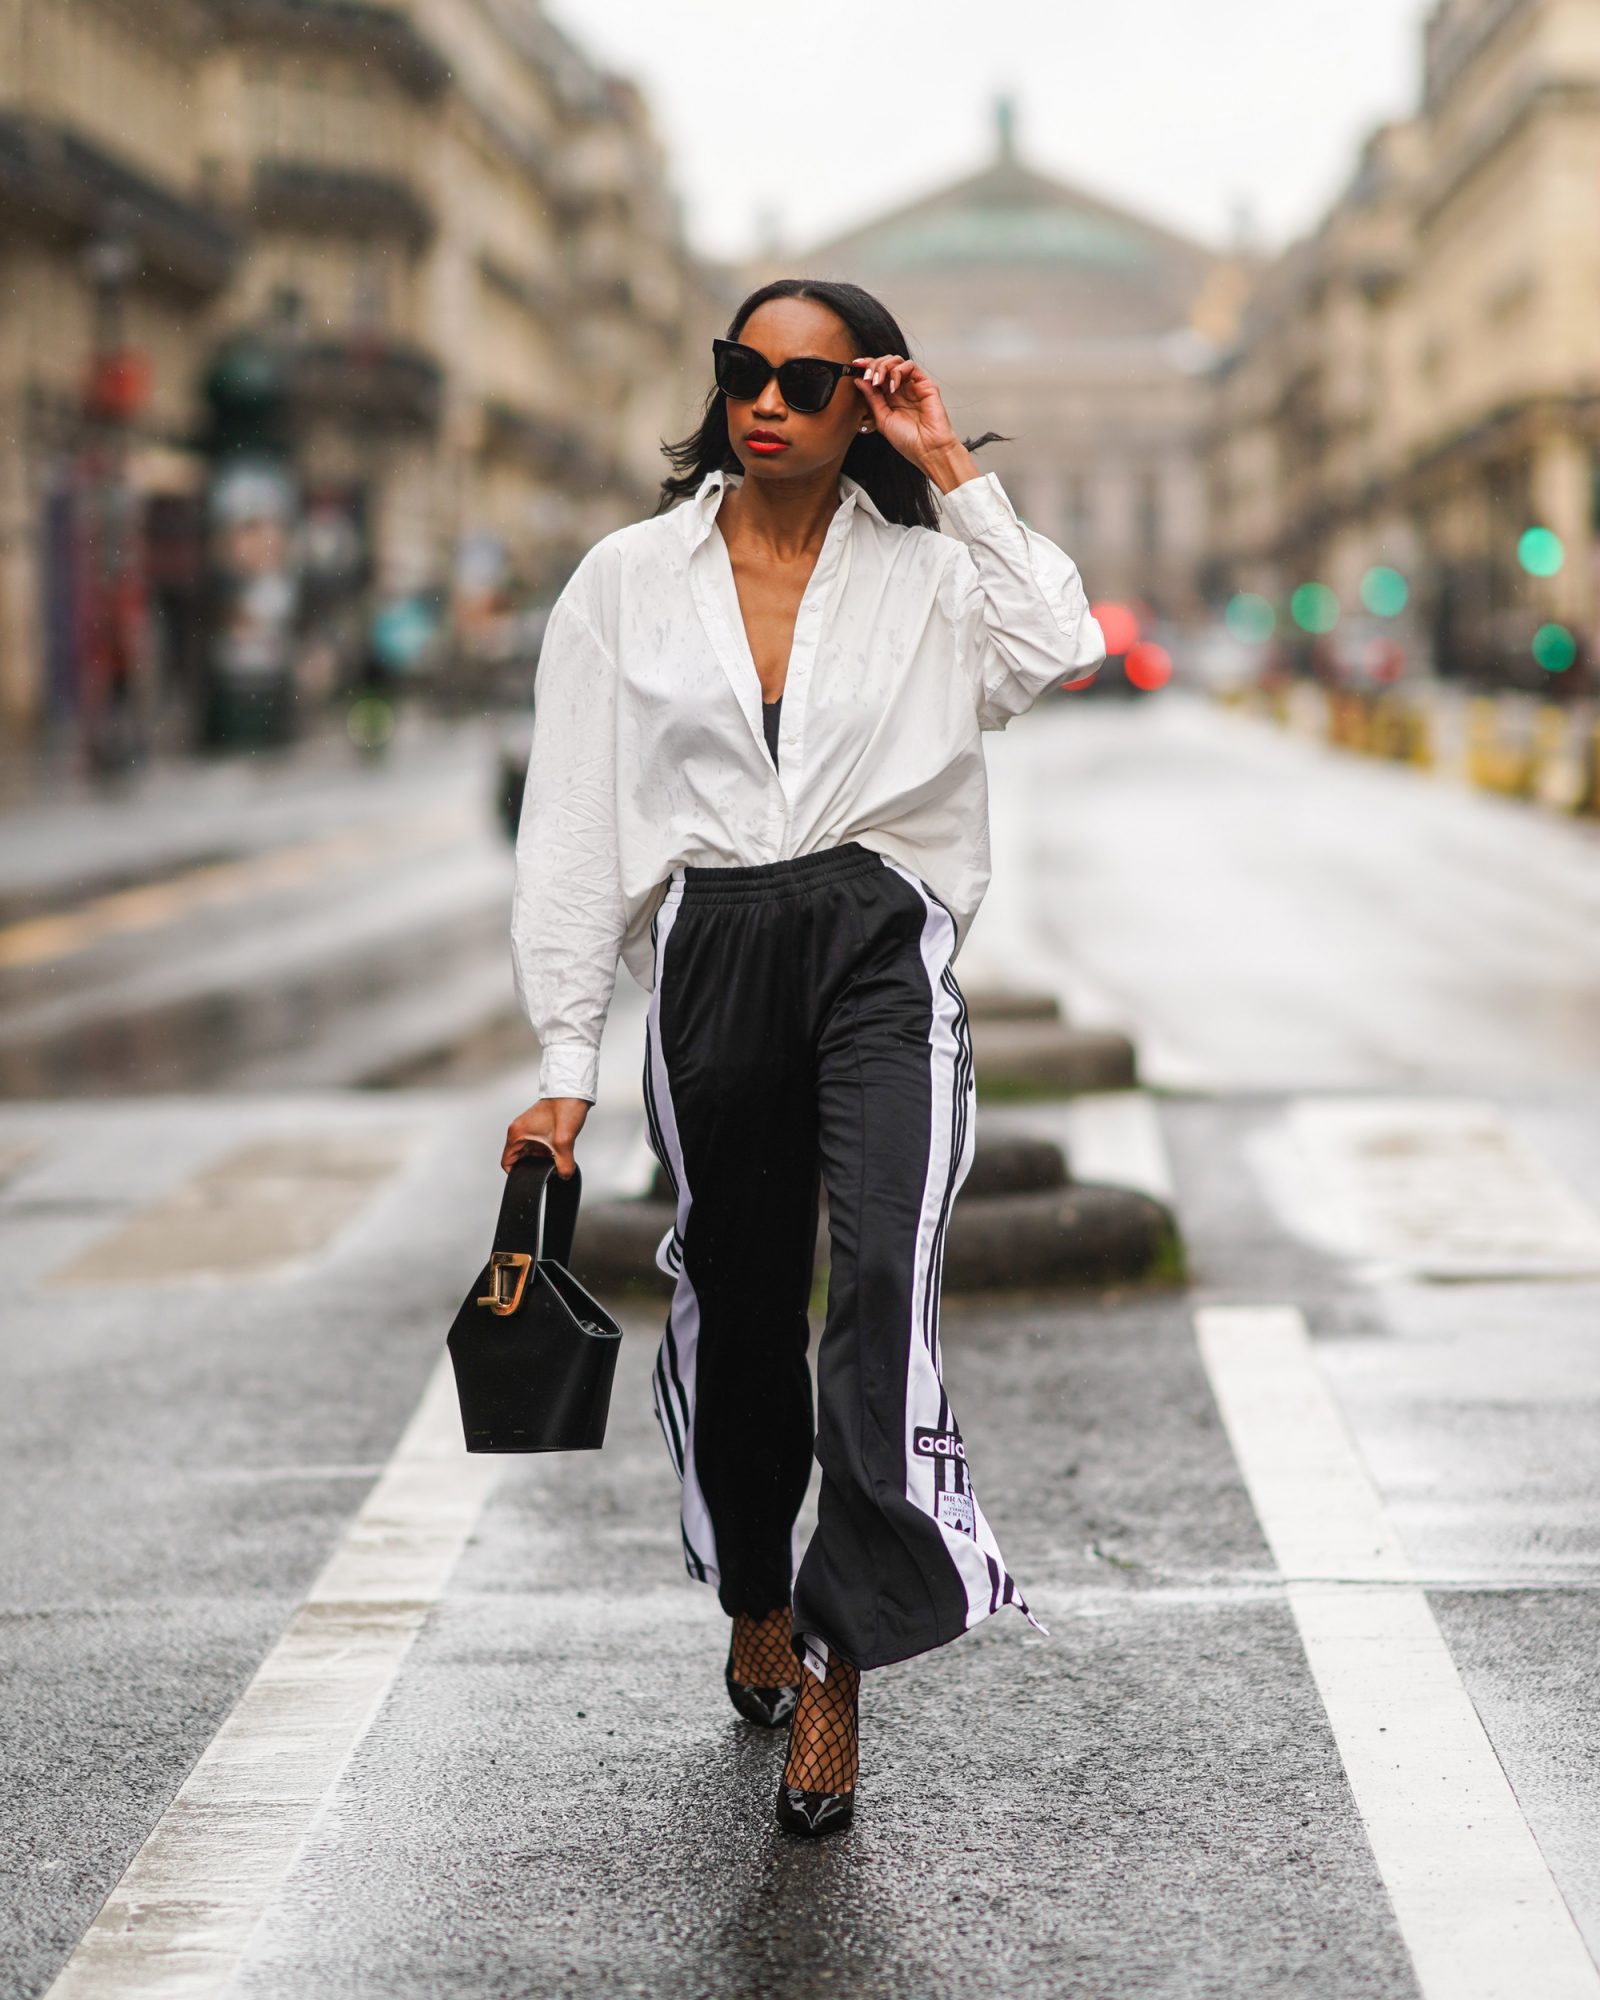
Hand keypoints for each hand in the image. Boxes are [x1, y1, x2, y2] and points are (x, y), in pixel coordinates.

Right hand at [503, 1097, 588, 1178]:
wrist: (575, 1091)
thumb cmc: (564, 1106)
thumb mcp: (564, 1141)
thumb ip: (564, 1164)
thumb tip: (563, 1176)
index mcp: (517, 1133)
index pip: (507, 1162)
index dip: (516, 1174)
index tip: (529, 1179)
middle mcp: (520, 1131)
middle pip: (520, 1159)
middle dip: (533, 1166)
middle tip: (547, 1170)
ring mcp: (530, 1129)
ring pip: (532, 1153)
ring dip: (542, 1159)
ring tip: (556, 1159)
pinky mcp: (540, 1128)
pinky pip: (540, 1146)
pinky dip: (548, 1152)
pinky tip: (559, 1152)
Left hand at [853, 355, 978, 492]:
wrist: (927, 449)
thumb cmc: (908, 440)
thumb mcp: (882, 419)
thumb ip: (871, 398)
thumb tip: (859, 380)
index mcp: (889, 397)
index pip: (877, 374)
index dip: (866, 366)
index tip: (855, 365)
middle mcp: (901, 389)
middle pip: (886, 363)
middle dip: (874, 366)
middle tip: (869, 377)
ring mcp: (913, 385)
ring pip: (897, 361)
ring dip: (884, 366)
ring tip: (879, 381)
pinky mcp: (925, 384)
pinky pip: (910, 366)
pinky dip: (898, 371)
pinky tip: (893, 385)